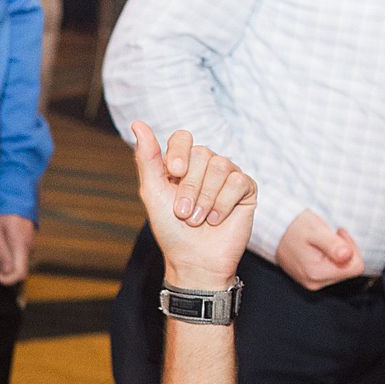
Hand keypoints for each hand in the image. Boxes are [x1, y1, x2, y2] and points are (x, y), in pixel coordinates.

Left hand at [0, 213, 35, 285]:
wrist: (13, 191)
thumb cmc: (1, 209)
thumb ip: (1, 252)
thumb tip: (6, 272)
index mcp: (20, 245)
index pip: (20, 273)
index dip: (7, 280)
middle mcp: (28, 246)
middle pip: (18, 268)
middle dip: (3, 267)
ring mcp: (30, 242)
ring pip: (17, 260)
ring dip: (4, 258)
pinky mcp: (28, 239)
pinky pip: (19, 252)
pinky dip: (8, 251)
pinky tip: (1, 239)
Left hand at [131, 122, 254, 288]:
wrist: (194, 261)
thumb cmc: (171, 229)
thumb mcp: (152, 192)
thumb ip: (147, 157)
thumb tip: (138, 122)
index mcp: (183, 163)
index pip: (183, 138)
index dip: (179, 152)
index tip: (174, 171)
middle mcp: (206, 165)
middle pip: (202, 154)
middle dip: (190, 187)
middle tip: (184, 213)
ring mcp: (227, 176)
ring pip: (221, 166)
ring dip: (206, 198)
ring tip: (199, 219)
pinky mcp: (246, 190)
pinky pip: (239, 181)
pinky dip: (224, 204)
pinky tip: (217, 220)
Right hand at [274, 209, 365, 290]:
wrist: (273, 230)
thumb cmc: (293, 227)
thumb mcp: (315, 230)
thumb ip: (332, 244)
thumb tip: (347, 255)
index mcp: (317, 272)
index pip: (356, 267)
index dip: (352, 248)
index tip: (339, 234)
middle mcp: (315, 283)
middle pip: (349, 270)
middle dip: (345, 251)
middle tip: (332, 235)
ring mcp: (313, 283)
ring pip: (342, 271)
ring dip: (338, 254)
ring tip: (324, 240)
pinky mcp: (311, 280)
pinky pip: (332, 272)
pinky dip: (330, 258)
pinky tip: (320, 248)